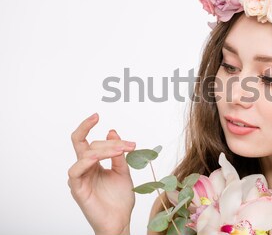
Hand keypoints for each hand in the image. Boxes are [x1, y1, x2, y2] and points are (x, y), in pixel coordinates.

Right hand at [68, 113, 135, 234]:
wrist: (120, 221)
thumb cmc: (119, 199)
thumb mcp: (123, 171)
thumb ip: (118, 153)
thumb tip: (112, 131)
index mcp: (93, 163)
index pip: (85, 140)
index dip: (87, 126)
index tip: (96, 115)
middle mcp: (84, 168)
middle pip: (90, 145)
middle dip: (112, 142)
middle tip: (130, 145)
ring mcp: (79, 178)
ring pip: (85, 154)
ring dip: (105, 149)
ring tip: (123, 151)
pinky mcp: (77, 189)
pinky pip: (76, 170)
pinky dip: (88, 161)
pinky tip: (100, 157)